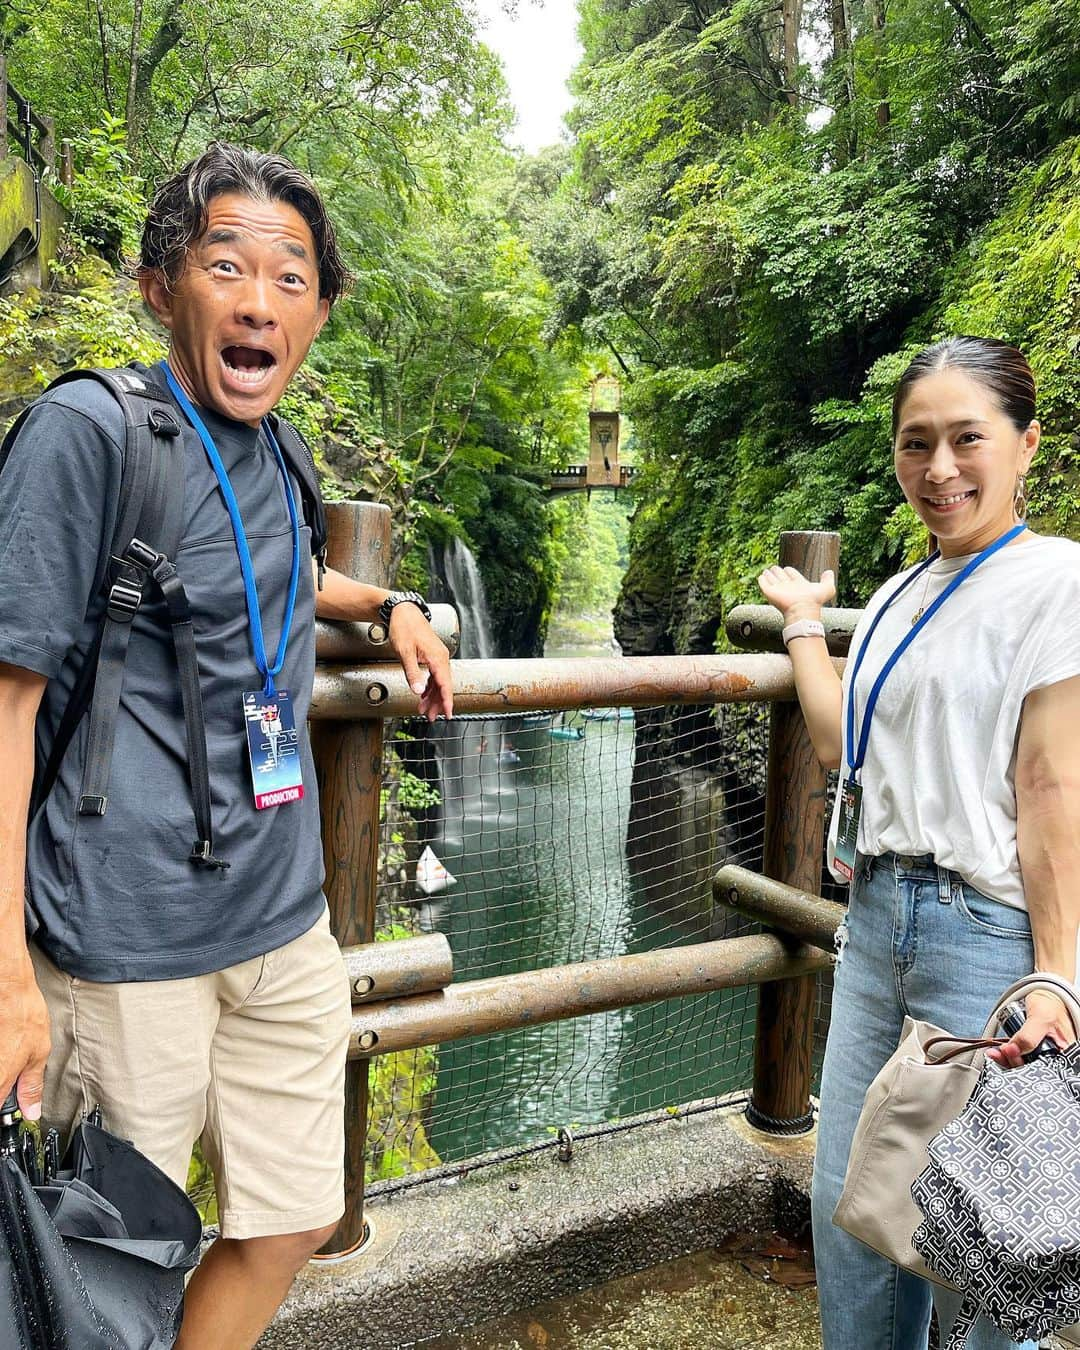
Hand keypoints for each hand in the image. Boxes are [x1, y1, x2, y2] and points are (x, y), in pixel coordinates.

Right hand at [0, 960, 49, 1119]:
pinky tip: (4, 1045)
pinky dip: (0, 1054)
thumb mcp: (39, 1052)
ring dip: (1, 1074)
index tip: (11, 1108)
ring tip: (8, 1050)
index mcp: (1, 1079)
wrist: (8, 987)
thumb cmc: (23, 1014)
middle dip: (3, 1087)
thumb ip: (32, 1085)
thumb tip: (32, 1110)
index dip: (5, 1110)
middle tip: (12, 1072)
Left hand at [389, 605, 453, 721]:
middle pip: (443, 685)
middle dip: (437, 703)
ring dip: (432, 696)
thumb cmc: (404, 628)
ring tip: (424, 710)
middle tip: (429, 717)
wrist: (402, 611)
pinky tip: (423, 695)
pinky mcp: (431, 655)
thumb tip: (419, 691)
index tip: (448, 714)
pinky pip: (434, 675)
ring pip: (438, 682)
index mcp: (437, 658)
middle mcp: (441, 657)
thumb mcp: (404, 652)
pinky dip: (429, 687)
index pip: (445, 684)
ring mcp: (437, 656)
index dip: (447, 701)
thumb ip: (412, 673)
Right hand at [757, 566, 836, 620]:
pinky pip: (764, 584)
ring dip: (769, 575)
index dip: (790, 571)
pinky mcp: (770, 592)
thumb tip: (829, 571)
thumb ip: (828, 580)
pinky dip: (762, 580)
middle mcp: (788, 587)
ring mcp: (779, 590)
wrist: (802, 609)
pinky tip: (761, 576)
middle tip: (774, 568)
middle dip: (778, 572)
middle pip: (781, 576)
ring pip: (772, 579)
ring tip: (766, 571)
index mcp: (799, 584)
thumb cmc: (814, 601)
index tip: (787, 569)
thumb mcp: (827, 589)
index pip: (792, 575)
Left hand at [986, 989, 1075, 1068]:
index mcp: (1063, 1054)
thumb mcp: (1041, 1018)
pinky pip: (1019, 1056)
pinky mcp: (1031, 1049)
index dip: (1025, 1068)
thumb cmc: (1051, 1005)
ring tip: (994, 1053)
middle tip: (998, 1054)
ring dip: (1007, 1059)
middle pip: (1032, 1068)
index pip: (1043, 1070)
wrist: (1047, 995)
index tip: (1010, 1058)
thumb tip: (1012, 1051)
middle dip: (1013, 1063)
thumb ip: (1028, 1036)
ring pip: (1023, 1063)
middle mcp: (1054, 1057)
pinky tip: (997, 1051)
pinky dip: (1008, 1054)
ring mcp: (1042, 1053)